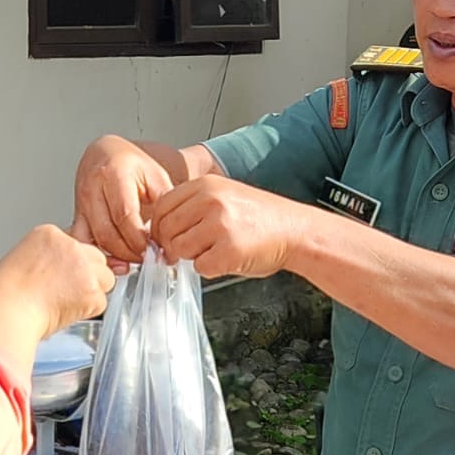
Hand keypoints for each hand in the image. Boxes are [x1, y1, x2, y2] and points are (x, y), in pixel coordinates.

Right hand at [0, 225, 115, 338]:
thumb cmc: (6, 293)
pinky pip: (101, 302)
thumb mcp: (21, 258)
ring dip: (92, 292)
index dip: (72, 265)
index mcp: (49, 234)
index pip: (77, 245)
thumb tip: (60, 268)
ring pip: (105, 279)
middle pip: (96, 258)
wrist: (9, 310)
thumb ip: (48, 256)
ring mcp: (84, 267)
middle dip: (88, 275)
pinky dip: (88, 311)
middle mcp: (70, 246)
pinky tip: (67, 311)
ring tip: (66, 302)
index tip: (61, 277)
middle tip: (67, 292)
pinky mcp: (92, 290)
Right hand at [72, 135, 176, 263]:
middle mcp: (92, 188)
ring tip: (134, 261)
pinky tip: (114, 260)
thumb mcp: (156, 176)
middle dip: (129, 252)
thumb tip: (169, 238)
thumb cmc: (131, 164)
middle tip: (147, 258)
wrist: (107, 154)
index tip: (153, 249)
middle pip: (107, 232)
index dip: (139, 238)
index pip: (124, 215)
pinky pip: (82, 241)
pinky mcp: (77, 215)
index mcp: (113, 173)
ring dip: (114, 256)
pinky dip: (98, 255)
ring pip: (93, 240)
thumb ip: (165, 204)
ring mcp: (82, 203)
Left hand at [149, 176, 298, 279]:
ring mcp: (220, 225)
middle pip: (166, 229)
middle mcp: (211, 201)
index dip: (159, 226)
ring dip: (191, 257)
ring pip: (179, 249)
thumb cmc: (261, 219)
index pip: (162, 206)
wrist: (295, 231)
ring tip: (212, 252)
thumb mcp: (225, 196)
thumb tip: (160, 228)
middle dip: (171, 246)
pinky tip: (226, 260)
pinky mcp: (228, 251)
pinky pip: (200, 267)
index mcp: (206, 185)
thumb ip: (193, 206)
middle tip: (186, 253)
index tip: (167, 237)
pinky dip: (210, 269)